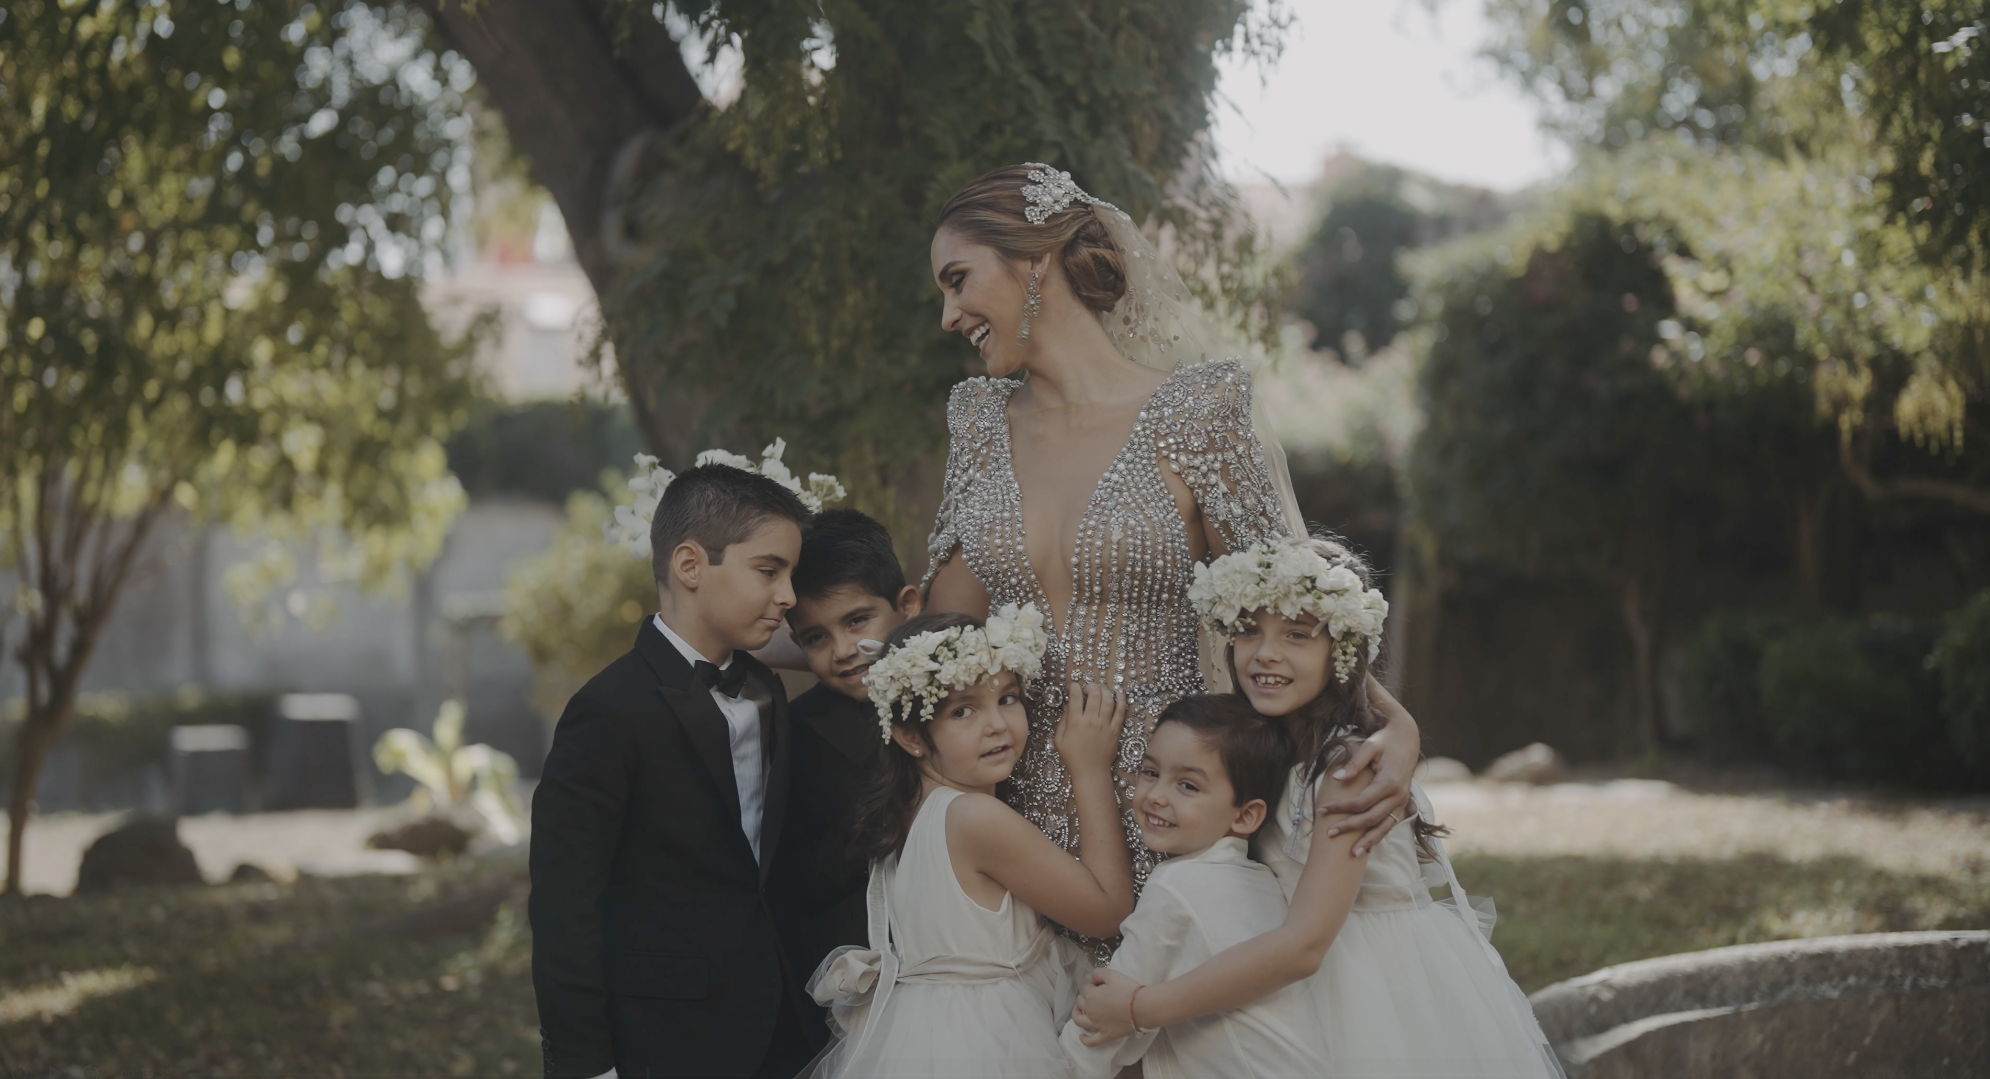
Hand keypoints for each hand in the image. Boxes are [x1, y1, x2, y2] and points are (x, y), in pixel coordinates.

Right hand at [1053, 682, 1125, 773]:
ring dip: (1104, 690)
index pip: (1075, 698)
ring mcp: (1105, 725)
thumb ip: (1062, 721)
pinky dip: (1121, 699)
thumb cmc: (1073, 757)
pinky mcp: (1115, 730)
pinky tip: (1119, 692)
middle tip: (1088, 687)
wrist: (1091, 772)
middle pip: (1094, 695)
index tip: (1073, 686)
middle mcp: (1091, 721)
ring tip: (1101, 688)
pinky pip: (1120, 711)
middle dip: (1090, 686)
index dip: (1074, 688)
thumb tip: (1067, 706)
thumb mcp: (1059, 740)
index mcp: (1076, 723)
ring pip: (1108, 700)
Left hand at [1073, 968, 1139, 1045]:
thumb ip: (1098, 974)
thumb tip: (1092, 980)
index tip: (1100, 984)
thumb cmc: (1127, 989)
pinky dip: (1085, 1039)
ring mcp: (1096, 1025)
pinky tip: (1081, 1036)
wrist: (1141, 1007)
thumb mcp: (1112, 974)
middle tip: (1095, 993)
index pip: (1086, 988)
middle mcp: (1090, 1011)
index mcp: (1090, 995)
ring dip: (1076, 1014)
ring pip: (1079, 1020)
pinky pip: (1091, 1041)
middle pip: (1081, 1002)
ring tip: (1078, 1010)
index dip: (1093, 984)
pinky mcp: (1105, 1035)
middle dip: (1085, 996)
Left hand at [1314, 677, 1419, 855]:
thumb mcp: (1370, 746)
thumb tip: (1336, 778)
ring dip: (1368, 841)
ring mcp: (1403, 801)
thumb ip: (1354, 763)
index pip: (1361, 801)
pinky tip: (1368, 846)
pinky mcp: (1403, 803)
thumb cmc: (1385, 740)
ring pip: (1384, 826)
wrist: (1408, 737)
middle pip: (1370, 817)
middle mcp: (1398, 795)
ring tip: (1352, 854)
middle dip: (1349, 827)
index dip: (1341, 807)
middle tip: (1328, 833)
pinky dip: (1379, 835)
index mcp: (1389, 781)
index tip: (1322, 809)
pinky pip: (1390, 823)